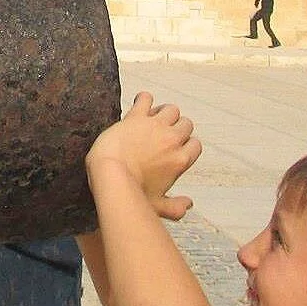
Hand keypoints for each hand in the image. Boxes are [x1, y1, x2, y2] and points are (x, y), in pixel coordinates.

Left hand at [86, 92, 200, 219]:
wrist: (111, 175)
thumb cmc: (131, 192)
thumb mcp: (158, 206)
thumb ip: (176, 207)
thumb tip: (187, 205)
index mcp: (180, 160)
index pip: (195, 145)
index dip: (186, 145)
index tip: (177, 147)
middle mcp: (171, 140)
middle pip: (186, 124)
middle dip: (177, 128)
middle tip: (164, 133)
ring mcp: (155, 125)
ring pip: (172, 109)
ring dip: (165, 113)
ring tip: (154, 118)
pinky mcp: (136, 116)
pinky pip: (146, 98)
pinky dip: (144, 98)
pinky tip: (140, 103)